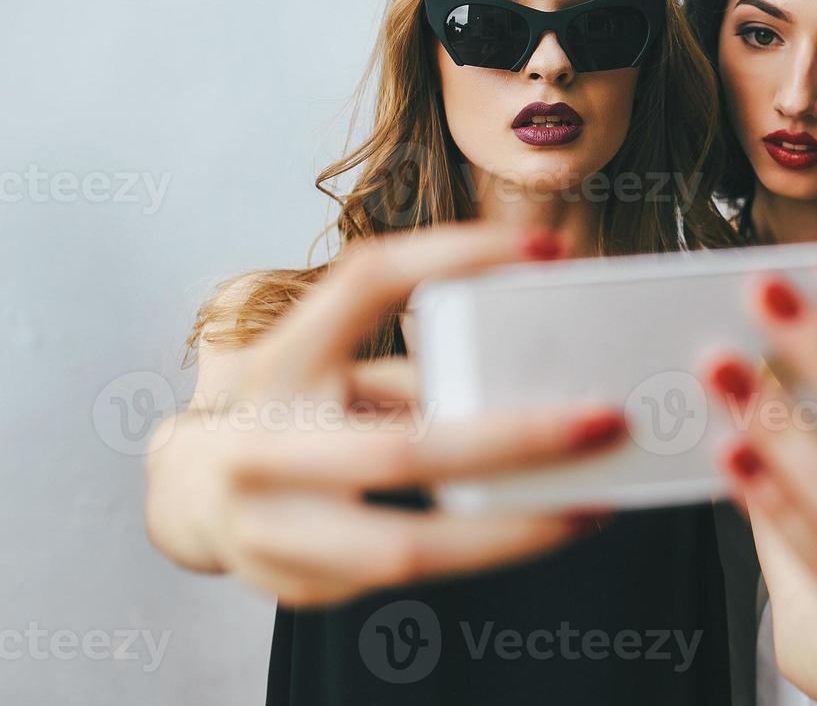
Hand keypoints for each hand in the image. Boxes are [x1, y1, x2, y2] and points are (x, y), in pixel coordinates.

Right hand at [170, 224, 626, 606]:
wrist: (194, 496)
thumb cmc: (296, 411)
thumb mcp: (333, 363)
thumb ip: (419, 360)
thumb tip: (546, 357)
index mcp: (281, 359)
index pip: (367, 282)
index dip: (455, 254)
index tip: (547, 249)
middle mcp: (263, 443)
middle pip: (404, 449)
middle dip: (518, 439)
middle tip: (606, 419)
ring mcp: (271, 526)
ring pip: (409, 546)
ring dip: (515, 530)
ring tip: (591, 504)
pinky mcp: (297, 584)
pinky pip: (411, 577)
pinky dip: (484, 555)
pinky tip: (536, 530)